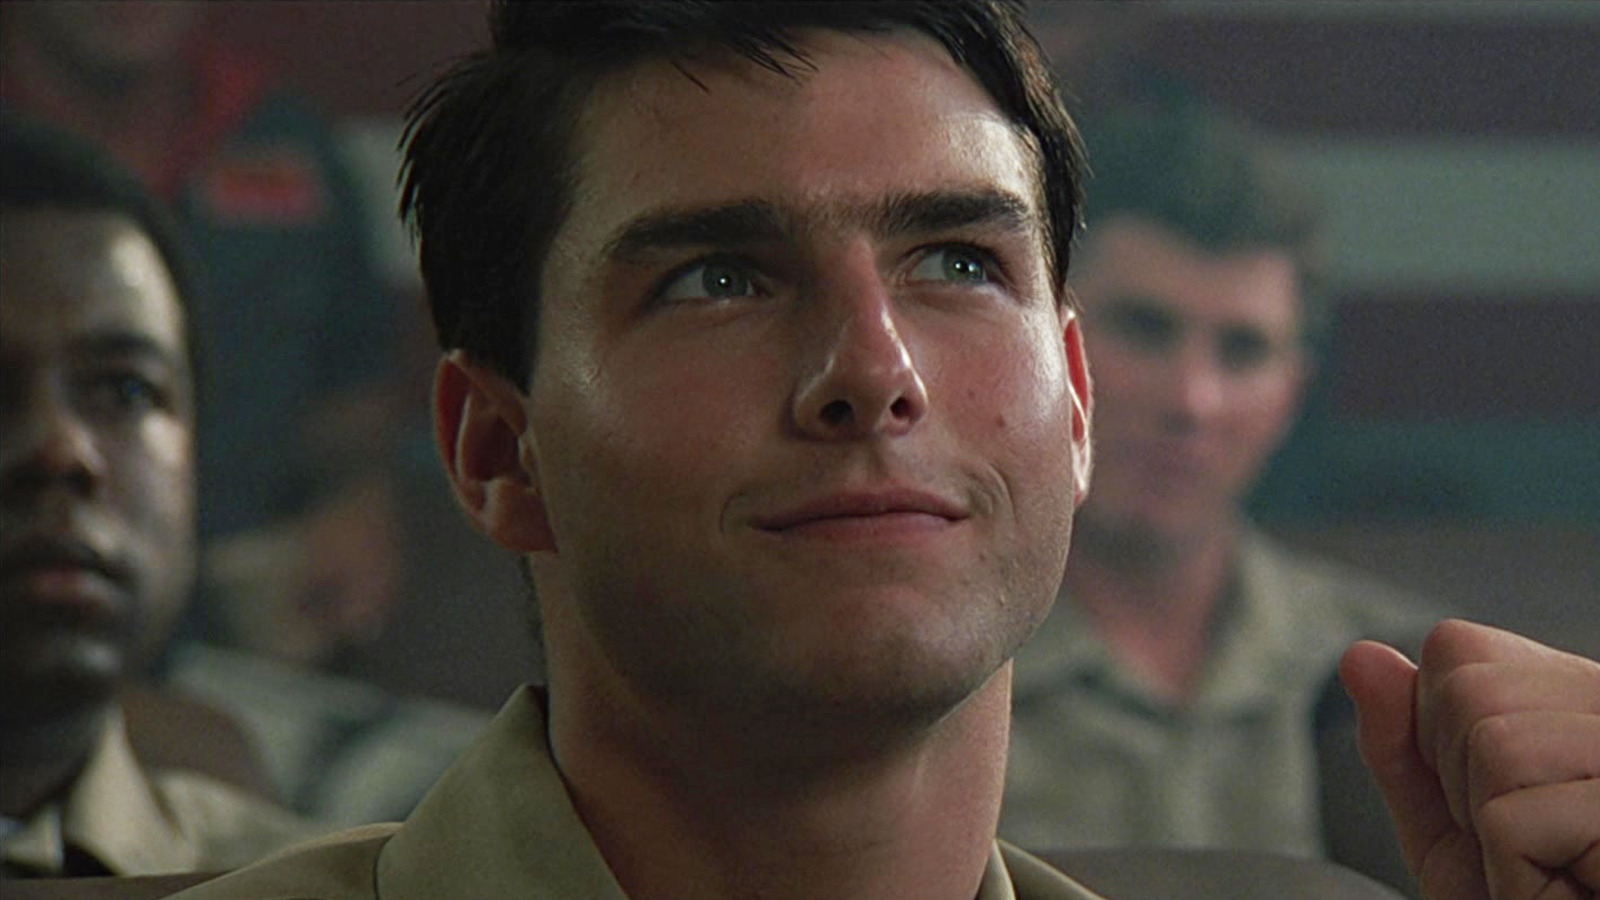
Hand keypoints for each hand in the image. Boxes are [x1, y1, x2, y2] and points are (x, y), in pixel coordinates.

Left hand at [1341, 619, 1599, 899]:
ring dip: (1490, 826)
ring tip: (1548, 866)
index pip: (1456, 648)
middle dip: (1460, 780)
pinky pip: (1511, 815)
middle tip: (1522, 843)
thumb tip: (1358, 656)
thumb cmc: (1525, 898)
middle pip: (1470, 688)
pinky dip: (1513, 870)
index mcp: (1578, 695)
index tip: (1489, 799)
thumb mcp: (1449, 825)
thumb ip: (1402, 743)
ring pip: (1495, 744)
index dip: (1436, 733)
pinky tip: (1563, 890)